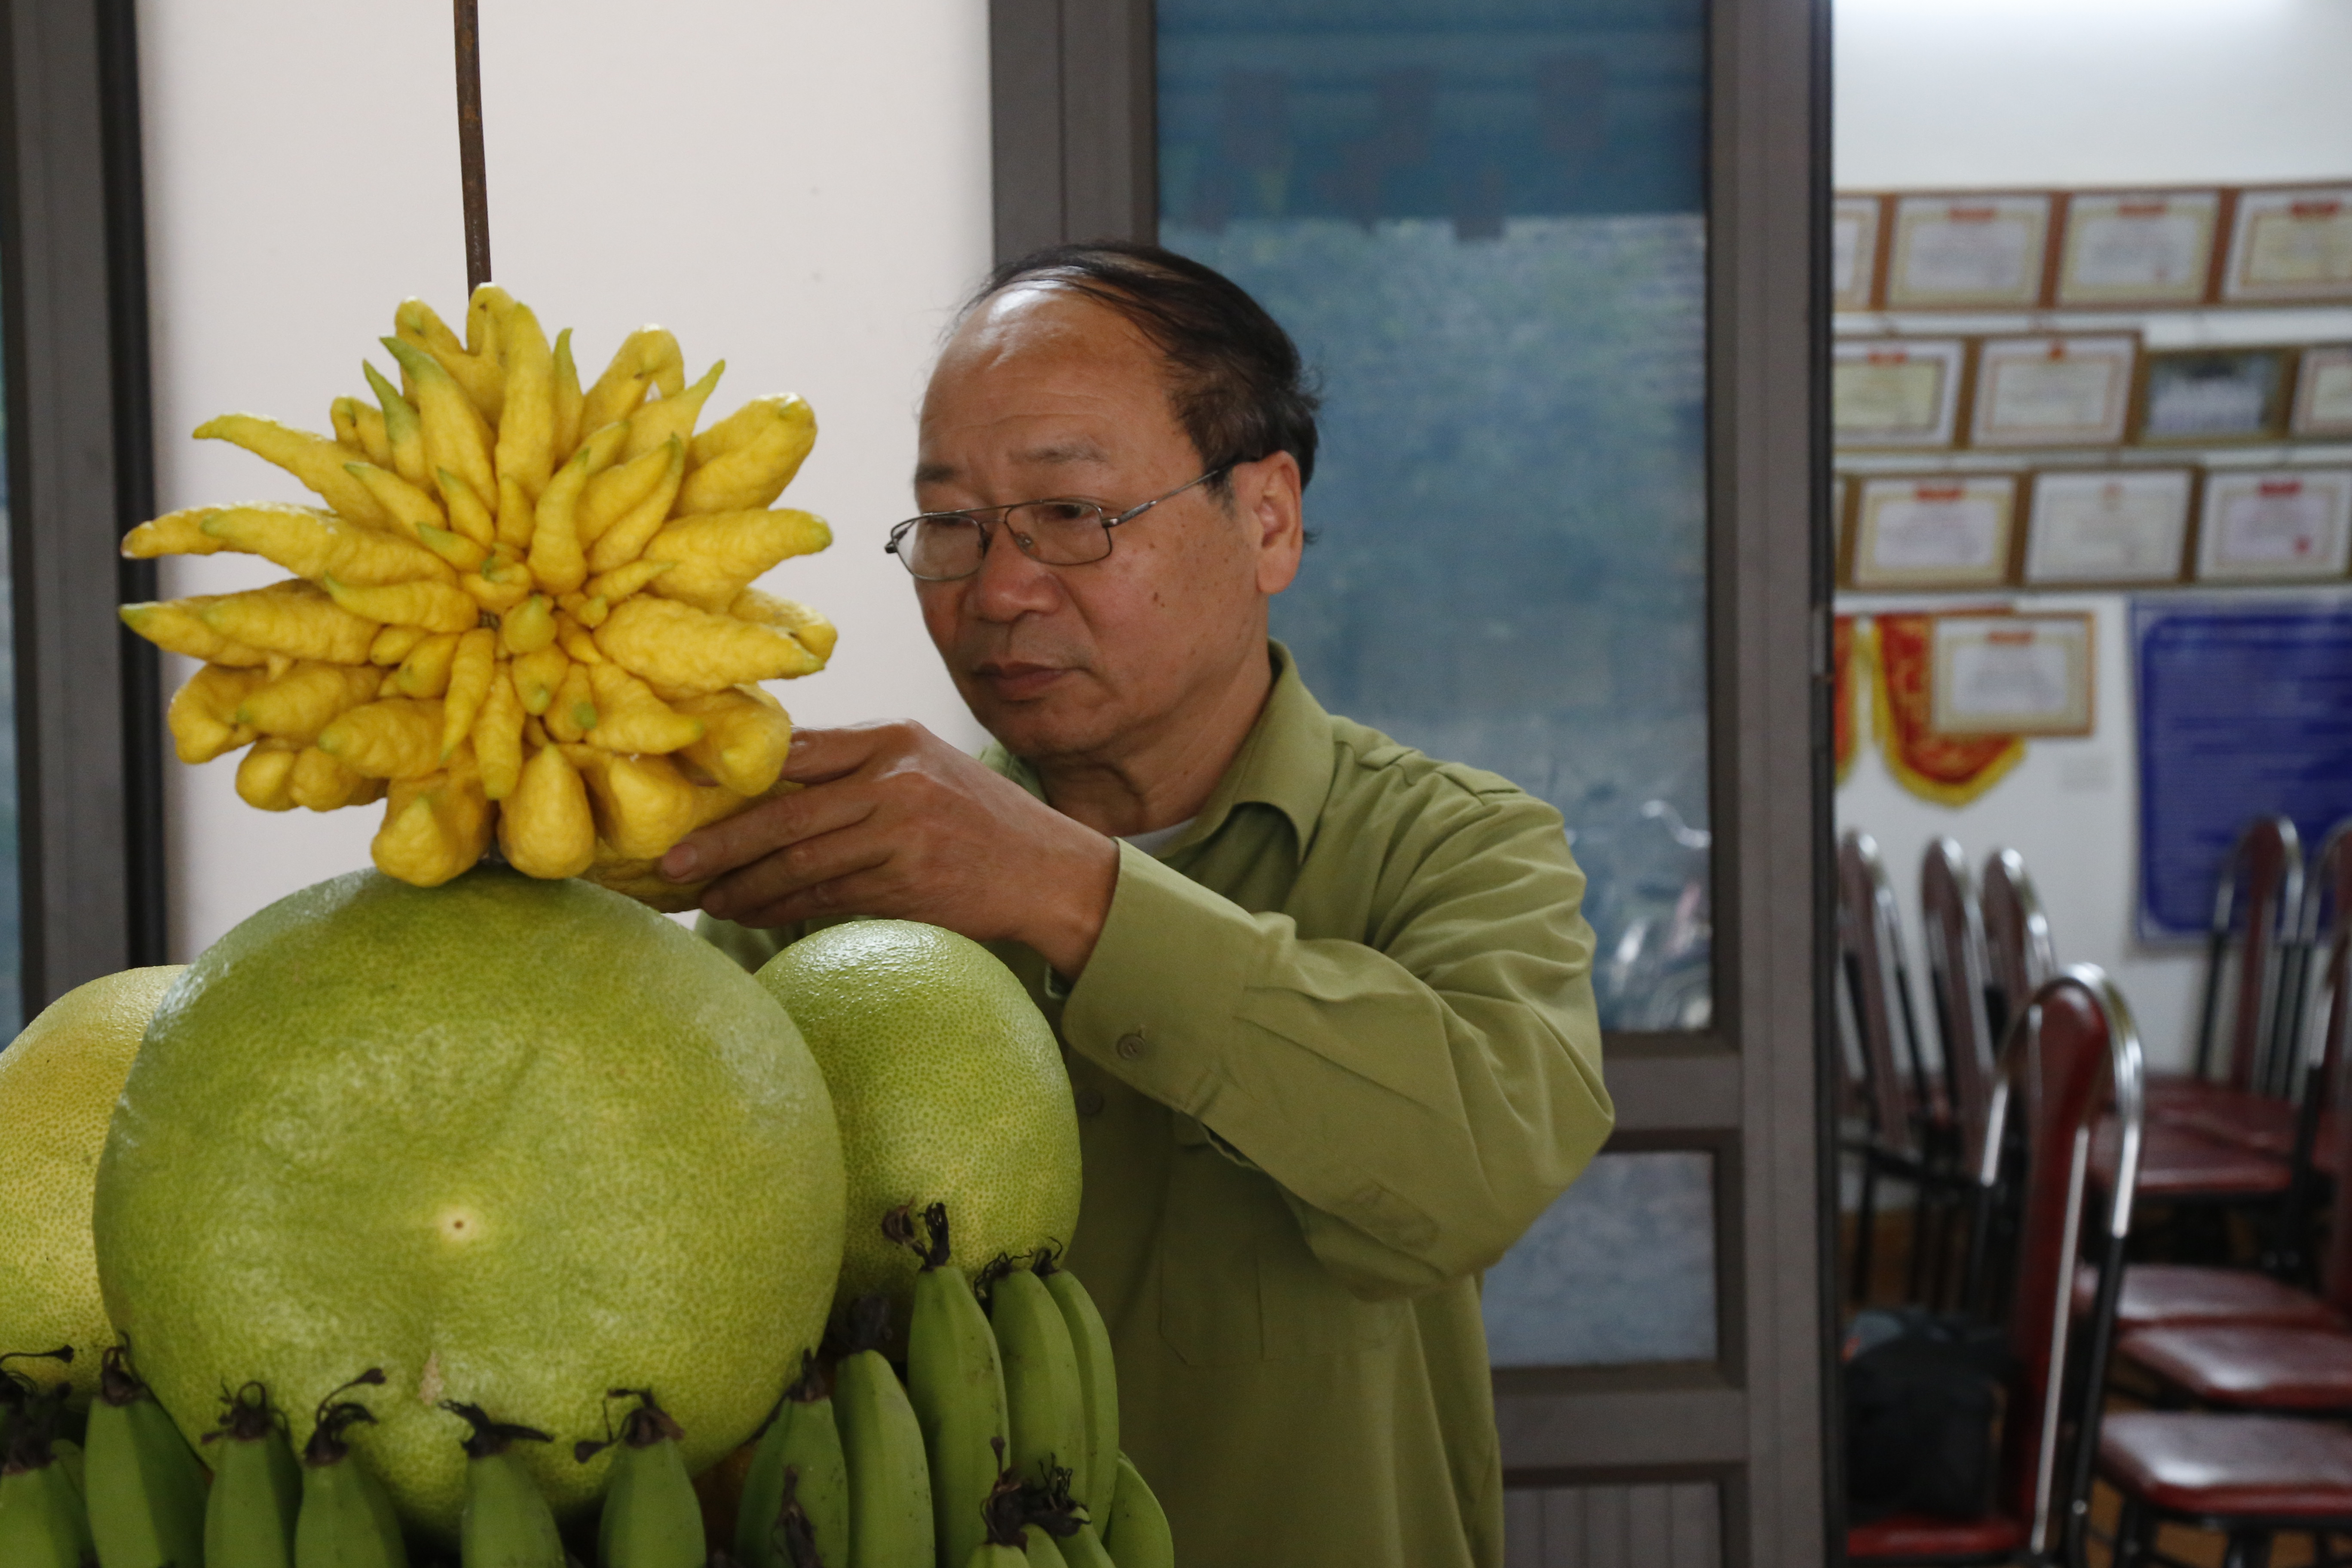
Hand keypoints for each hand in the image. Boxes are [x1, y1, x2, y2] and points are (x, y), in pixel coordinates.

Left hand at [661, 721, 1120, 977]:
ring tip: (703, 897)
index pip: (798, 752)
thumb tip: (771, 780)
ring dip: (745, 885)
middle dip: (722, 841)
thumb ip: (857, 768)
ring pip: (801, 863)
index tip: (686, 794)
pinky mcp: (906, 884)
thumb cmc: (980, 820)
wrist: (1050, 872)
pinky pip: (827, 897)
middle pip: (786, 813)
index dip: (737, 776)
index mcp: (892, 740)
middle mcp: (895, 781)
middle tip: (672, 863)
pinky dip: (782, 908)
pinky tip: (749, 913)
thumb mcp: (925, 767)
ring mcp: (902, 835)